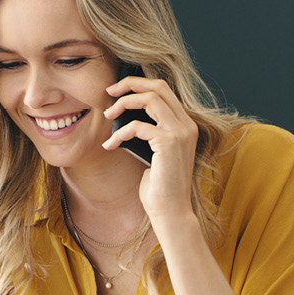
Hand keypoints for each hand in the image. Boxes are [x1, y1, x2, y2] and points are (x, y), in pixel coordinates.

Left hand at [102, 76, 197, 223]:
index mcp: (185, 125)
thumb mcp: (153, 152)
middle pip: (159, 86)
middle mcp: (187, 125)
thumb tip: (123, 116)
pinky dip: (120, 133)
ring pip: (150, 99)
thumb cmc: (159, 186)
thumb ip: (147, 132)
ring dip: (123, 104)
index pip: (165, 90)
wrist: (170, 211)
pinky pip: (137, 126)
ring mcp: (180, 132)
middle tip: (109, 91)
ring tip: (107, 115)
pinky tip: (110, 145)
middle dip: (130, 83)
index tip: (118, 90)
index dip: (139, 84)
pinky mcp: (168, 143)